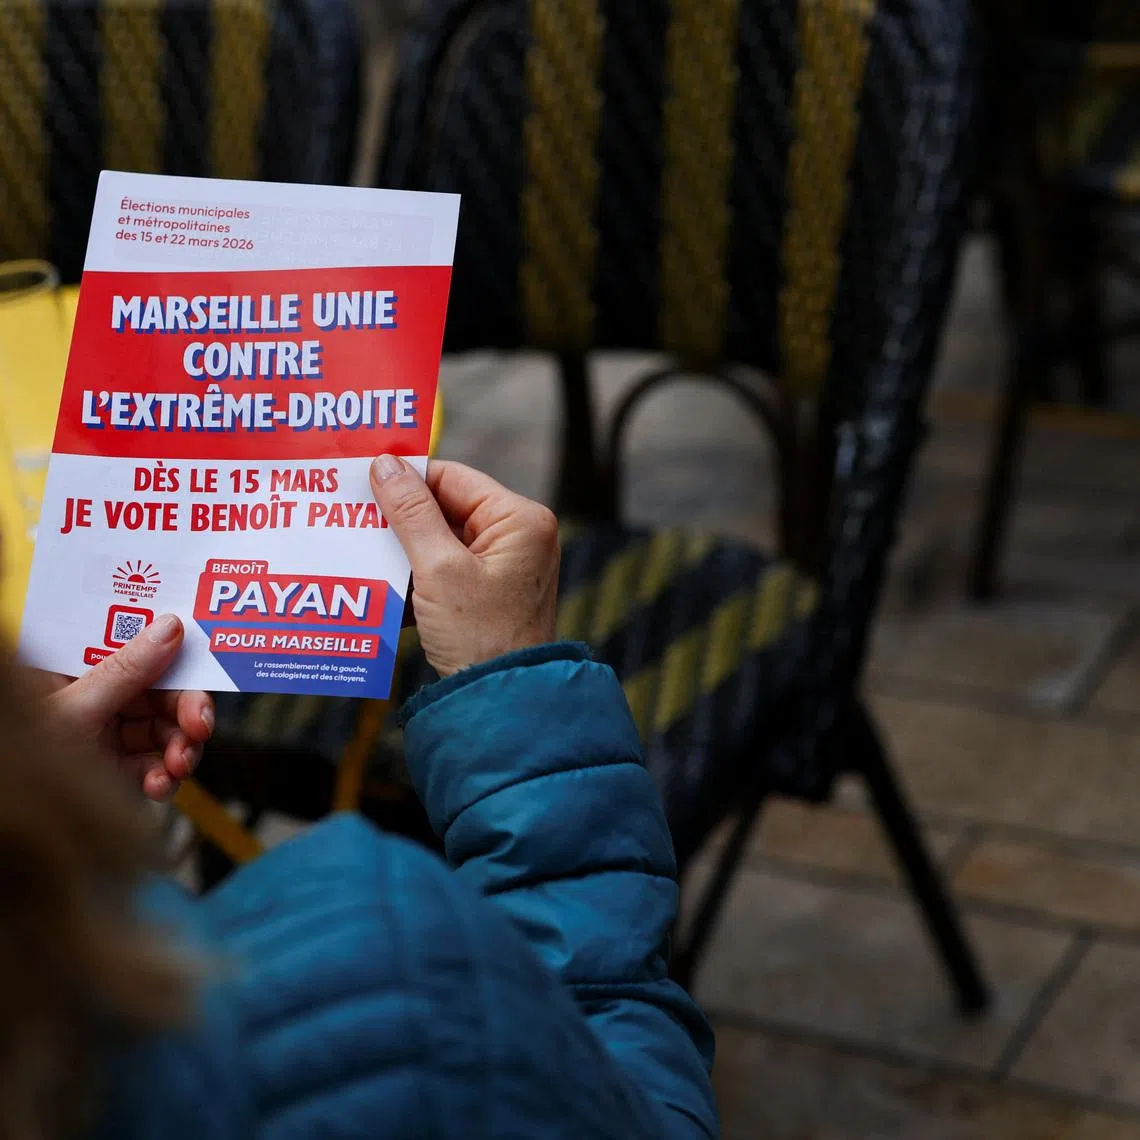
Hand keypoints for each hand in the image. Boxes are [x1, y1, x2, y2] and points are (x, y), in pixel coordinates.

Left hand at [40, 613, 213, 800]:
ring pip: (168, 731)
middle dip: (187, 710)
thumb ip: (123, 672)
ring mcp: (110, 737)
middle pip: (161, 692)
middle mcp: (98, 700)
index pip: (134, 647)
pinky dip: (166, 777)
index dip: (172, 650)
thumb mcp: (74, 710)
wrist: (18, 822)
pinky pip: (158, 766)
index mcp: (76, 673)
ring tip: (179, 765)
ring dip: (182, 748)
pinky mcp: (119, 771)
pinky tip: (158, 785)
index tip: (201, 660)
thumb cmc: (22, 759)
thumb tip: (168, 629)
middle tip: (200, 725)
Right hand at [370, 456, 558, 676]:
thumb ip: (410, 513)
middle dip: (399, 520)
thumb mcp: (438, 569)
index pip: (453, 478)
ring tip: (358, 550)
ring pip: (440, 542)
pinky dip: (416, 578)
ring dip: (402, 552)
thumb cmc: (480, 637)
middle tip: (351, 515)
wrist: (500, 705)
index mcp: (519, 520)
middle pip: (445, 509)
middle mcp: (519, 537)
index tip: (360, 480)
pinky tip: (382, 585)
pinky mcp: (489, 595)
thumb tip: (385, 465)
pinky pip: (445, 571)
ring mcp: (505, 567)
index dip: (406, 478)